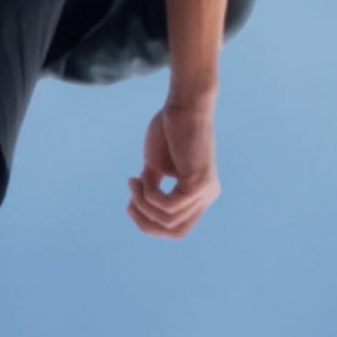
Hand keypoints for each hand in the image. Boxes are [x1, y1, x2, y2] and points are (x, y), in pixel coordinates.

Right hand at [127, 103, 220, 238]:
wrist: (183, 105)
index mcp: (199, 194)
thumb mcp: (155, 165)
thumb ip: (152, 186)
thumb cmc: (168, 129)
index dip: (150, 224)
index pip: (177, 228)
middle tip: (129, 202)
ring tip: (133, 181)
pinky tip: (141, 178)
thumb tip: (139, 205)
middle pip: (175, 231)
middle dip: (146, 223)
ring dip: (143, 203)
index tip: (131, 202)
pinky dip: (149, 195)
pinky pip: (169, 205)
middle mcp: (207, 196)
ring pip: (168, 219)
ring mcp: (206, 191)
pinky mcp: (199, 182)